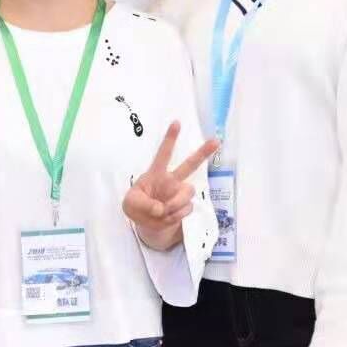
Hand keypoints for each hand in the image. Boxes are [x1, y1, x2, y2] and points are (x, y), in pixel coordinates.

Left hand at [123, 122, 217, 248]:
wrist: (147, 224)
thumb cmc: (136, 206)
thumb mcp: (130, 204)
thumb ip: (143, 204)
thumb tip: (161, 208)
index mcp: (156, 173)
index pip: (163, 154)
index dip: (170, 139)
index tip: (176, 122)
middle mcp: (171, 180)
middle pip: (190, 164)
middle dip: (203, 152)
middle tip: (216, 141)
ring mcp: (180, 193)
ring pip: (188, 192)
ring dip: (175, 204)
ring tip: (162, 212)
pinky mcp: (185, 206)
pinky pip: (186, 209)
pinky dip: (175, 216)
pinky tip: (166, 217)